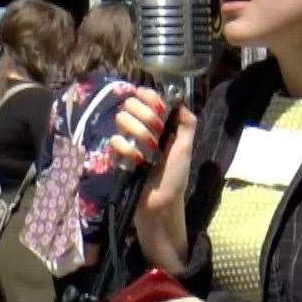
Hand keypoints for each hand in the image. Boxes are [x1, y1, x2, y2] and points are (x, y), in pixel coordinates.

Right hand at [108, 89, 197, 256]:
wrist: (161, 204)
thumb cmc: (175, 177)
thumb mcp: (185, 149)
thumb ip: (186, 125)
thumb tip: (179, 102)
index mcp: (158, 125)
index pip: (147, 98)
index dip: (150, 97)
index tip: (157, 106)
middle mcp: (141, 129)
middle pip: (131, 104)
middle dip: (146, 114)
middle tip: (157, 130)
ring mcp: (127, 141)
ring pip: (121, 119)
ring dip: (138, 131)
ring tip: (149, 149)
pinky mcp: (116, 156)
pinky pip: (115, 141)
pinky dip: (127, 149)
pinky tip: (138, 161)